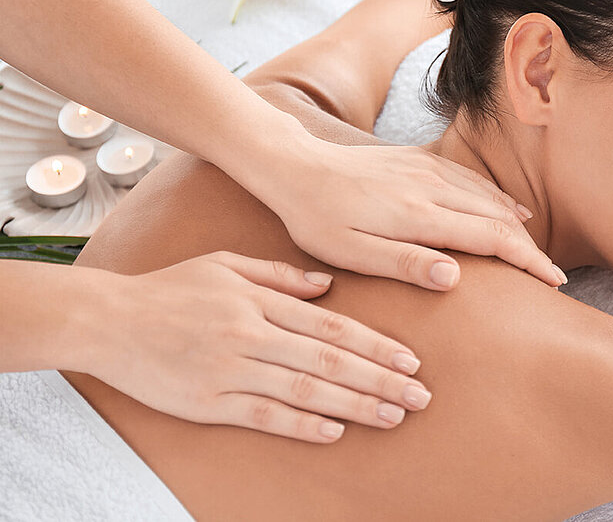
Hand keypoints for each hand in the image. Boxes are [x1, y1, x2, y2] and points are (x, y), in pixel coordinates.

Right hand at [82, 252, 430, 442]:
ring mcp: (231, 371)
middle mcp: (253, 336)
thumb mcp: (228, 264)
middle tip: (421, 395)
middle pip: (330, 362)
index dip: (377, 346)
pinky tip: (334, 432)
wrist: (109, 320)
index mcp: (261, 302)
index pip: (333, 329)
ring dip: (355, 405)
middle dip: (381, 380)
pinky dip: (301, 425)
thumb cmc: (172, 288)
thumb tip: (329, 286)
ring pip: (306, 391)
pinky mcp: (208, 403)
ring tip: (393, 415)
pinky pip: (263, 416)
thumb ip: (281, 276)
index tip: (411, 360)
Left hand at [246, 125, 563, 290]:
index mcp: (419, 215)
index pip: (492, 238)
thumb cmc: (318, 218)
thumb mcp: (352, 253)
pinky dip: (497, 198)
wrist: (295, 167)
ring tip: (534, 252)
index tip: (552, 282)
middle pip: (499, 218)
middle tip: (551, 277)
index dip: (527, 261)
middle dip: (530, 248)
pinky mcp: (419, 160)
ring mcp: (428, 169)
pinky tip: (507, 209)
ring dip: (517, 225)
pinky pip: (472, 180)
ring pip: (489, 196)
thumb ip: (405, 263)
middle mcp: (432, 187)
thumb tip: (455, 277)